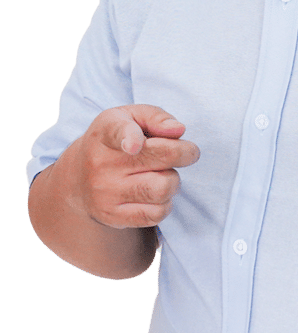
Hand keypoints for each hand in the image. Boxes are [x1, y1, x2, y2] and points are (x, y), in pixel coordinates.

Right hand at [67, 105, 199, 229]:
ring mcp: (105, 192)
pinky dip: (165, 203)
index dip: (129, 138)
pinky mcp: (112, 216)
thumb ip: (157, 117)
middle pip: (163, 158)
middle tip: (184, 151)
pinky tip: (154, 194)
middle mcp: (101, 163)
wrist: (79, 177)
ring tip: (163, 174)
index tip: (134, 145)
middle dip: (185, 153)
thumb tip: (177, 130)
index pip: (119, 133)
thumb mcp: (131, 117)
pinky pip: (157, 214)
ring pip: (163, 188)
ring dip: (174, 180)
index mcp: (106, 131)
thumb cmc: (118, 140)